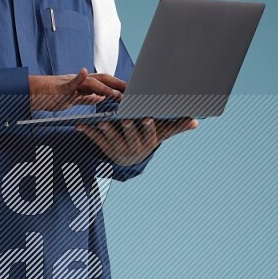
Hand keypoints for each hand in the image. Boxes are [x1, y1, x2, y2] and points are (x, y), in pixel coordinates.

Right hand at [29, 67, 126, 111]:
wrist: (30, 92)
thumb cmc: (49, 96)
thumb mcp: (71, 99)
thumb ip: (86, 97)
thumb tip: (101, 98)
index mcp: (83, 85)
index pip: (105, 84)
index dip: (120, 86)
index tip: (134, 91)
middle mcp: (79, 81)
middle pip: (103, 80)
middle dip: (119, 85)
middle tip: (134, 91)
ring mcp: (69, 83)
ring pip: (90, 83)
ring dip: (104, 88)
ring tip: (117, 93)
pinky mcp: (59, 88)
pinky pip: (69, 82)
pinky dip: (78, 77)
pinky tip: (84, 72)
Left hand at [76, 116, 197, 165]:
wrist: (131, 161)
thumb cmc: (147, 139)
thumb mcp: (161, 134)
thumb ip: (177, 126)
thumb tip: (196, 121)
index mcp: (148, 143)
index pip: (149, 134)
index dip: (147, 127)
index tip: (146, 118)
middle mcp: (134, 149)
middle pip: (131, 137)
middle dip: (128, 128)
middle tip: (124, 118)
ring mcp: (118, 150)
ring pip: (112, 140)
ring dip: (106, 131)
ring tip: (101, 121)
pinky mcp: (105, 150)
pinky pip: (96, 142)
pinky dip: (88, 133)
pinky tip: (81, 125)